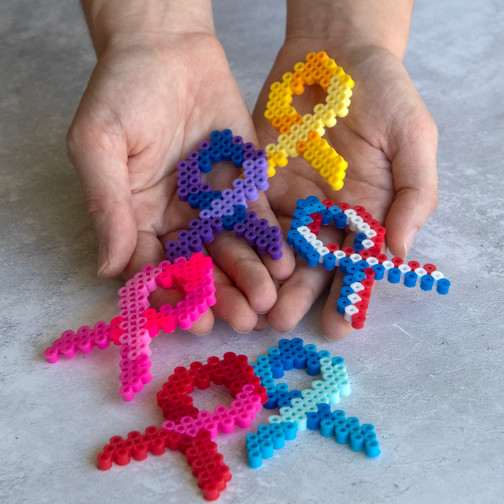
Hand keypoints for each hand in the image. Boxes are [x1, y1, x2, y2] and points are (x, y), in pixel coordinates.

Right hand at [67, 27, 293, 333]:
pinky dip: (269, 241)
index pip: (153, 269)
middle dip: (221, 294)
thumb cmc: (122, 92)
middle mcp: (175, 220)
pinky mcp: (243, 185)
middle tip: (244, 318)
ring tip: (267, 301)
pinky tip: (284, 264)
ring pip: (231, 249)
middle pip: (198, 267)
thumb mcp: (100, 145)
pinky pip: (256, 218)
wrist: (168, 47)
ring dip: (249, 276)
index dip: (173, 296)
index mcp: (136, 218)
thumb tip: (107, 267)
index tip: (194, 320)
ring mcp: (211, 205)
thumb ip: (106, 206)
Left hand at [253, 40, 437, 339]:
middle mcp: (324, 217)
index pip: (356, 264)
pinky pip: (247, 215)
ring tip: (250, 305)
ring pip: (274, 248)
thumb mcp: (414, 139)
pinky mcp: (256, 183)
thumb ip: (415, 194)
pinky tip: (226, 262)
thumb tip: (401, 251)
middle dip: (297, 295)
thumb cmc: (385, 96)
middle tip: (281, 323)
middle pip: (310, 264)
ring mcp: (288, 202)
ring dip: (262, 278)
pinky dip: (237, 239)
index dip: (347, 295)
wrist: (337, 57)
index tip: (338, 326)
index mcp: (364, 215)